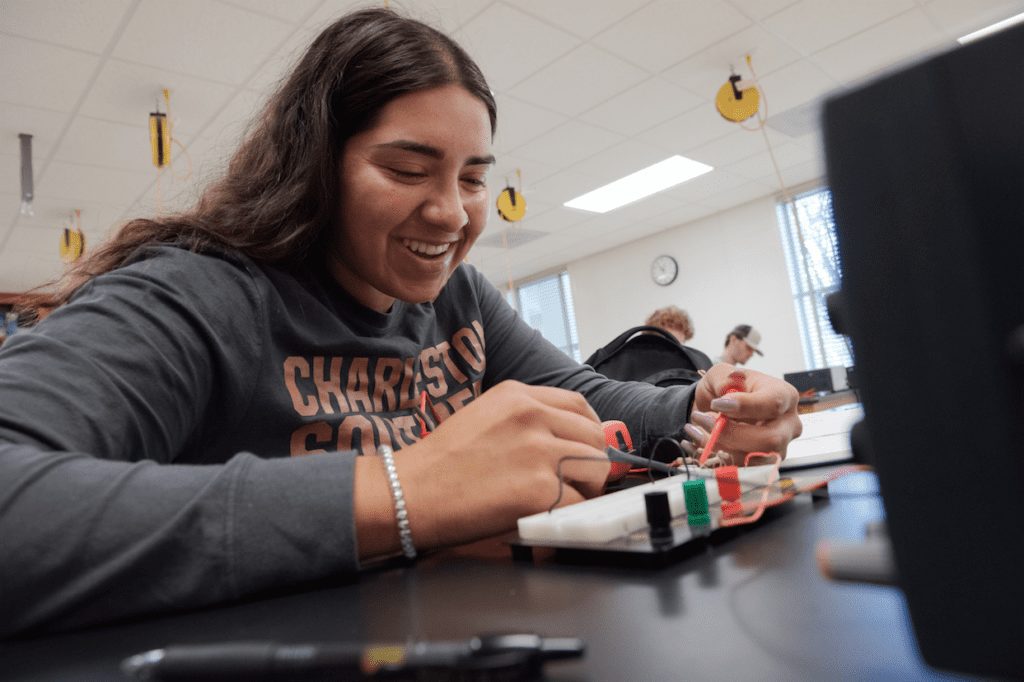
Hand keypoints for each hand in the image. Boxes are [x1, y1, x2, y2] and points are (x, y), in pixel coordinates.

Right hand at [362, 381, 607, 554]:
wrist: (410, 491)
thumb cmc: (440, 462)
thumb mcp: (485, 418)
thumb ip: (529, 420)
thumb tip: (578, 435)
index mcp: (518, 395)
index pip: (579, 404)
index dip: (589, 429)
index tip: (586, 447)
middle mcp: (532, 416)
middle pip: (593, 437)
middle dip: (591, 462)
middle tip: (575, 482)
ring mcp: (539, 452)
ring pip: (595, 468)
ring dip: (586, 488)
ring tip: (563, 499)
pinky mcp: (540, 489)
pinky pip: (579, 502)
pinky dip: (570, 513)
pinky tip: (548, 515)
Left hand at [686, 364, 801, 461]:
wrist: (718, 408)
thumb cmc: (725, 389)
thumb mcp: (721, 374)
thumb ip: (725, 379)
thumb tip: (727, 397)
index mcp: (784, 395)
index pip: (773, 404)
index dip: (743, 406)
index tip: (716, 404)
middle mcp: (788, 424)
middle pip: (769, 439)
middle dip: (730, 434)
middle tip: (702, 419)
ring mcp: (779, 448)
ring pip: (755, 459)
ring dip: (720, 447)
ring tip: (698, 430)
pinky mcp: (764, 465)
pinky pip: (742, 471)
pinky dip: (716, 459)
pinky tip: (701, 444)